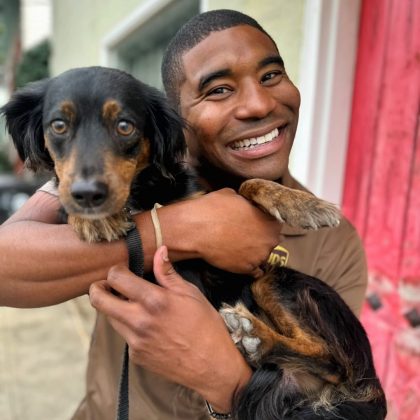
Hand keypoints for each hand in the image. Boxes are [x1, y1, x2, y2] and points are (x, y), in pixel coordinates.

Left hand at [89, 246, 251, 411]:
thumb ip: (168, 273)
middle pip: (99, 300)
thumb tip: (159, 250)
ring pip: (109, 318)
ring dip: (114, 307)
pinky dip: (129, 326)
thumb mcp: (190, 293)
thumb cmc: (206, 326)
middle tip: (108, 285)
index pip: (116, 278)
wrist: (212, 366)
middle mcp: (139, 321)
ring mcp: (135, 341)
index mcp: (154, 300)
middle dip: (98, 288)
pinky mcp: (136, 356)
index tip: (122, 270)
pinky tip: (147, 325)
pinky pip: (124, 335)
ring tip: (132, 303)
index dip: (115, 270)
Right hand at [158, 188, 282, 275]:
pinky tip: (241, 260)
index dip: (265, 222)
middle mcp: (270, 240)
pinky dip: (250, 267)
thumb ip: (246, 202)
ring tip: (240, 247)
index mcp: (270, 220)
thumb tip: (244, 203)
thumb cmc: (213, 209)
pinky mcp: (247, 269)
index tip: (257, 222)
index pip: (276, 222)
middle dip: (262, 237)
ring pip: (263, 255)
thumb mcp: (233, 195)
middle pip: (272, 240)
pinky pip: (255, 271)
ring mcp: (260, 256)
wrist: (196, 230)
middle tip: (246, 234)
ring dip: (255, 252)